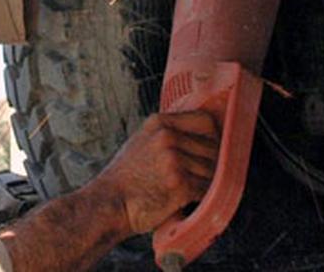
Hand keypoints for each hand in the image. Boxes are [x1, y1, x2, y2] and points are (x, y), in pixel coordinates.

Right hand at [90, 111, 217, 236]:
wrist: (109, 202)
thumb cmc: (126, 177)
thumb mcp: (141, 141)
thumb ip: (168, 133)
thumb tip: (202, 136)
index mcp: (159, 123)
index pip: (205, 121)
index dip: (214, 137)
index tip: (212, 149)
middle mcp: (167, 137)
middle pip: (213, 147)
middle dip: (213, 163)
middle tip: (203, 175)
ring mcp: (173, 159)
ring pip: (213, 169)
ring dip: (209, 181)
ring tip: (195, 188)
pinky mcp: (180, 183)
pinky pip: (208, 188)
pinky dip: (205, 196)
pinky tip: (192, 198)